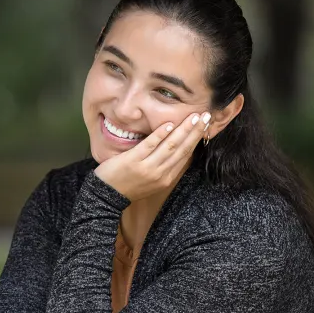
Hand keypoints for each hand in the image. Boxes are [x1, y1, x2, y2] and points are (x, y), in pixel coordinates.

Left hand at [95, 111, 210, 200]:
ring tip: (194, 117)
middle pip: (182, 150)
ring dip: (183, 130)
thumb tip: (176, 149)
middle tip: (207, 116)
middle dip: (196, 132)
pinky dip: (160, 135)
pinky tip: (169, 124)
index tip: (205, 126)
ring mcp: (147, 168)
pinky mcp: (133, 161)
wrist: (107, 196)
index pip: (185, 156)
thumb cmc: (128, 186)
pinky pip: (149, 146)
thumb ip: (164, 167)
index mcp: (166, 178)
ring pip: (170, 147)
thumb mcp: (151, 181)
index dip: (196, 140)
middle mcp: (160, 174)